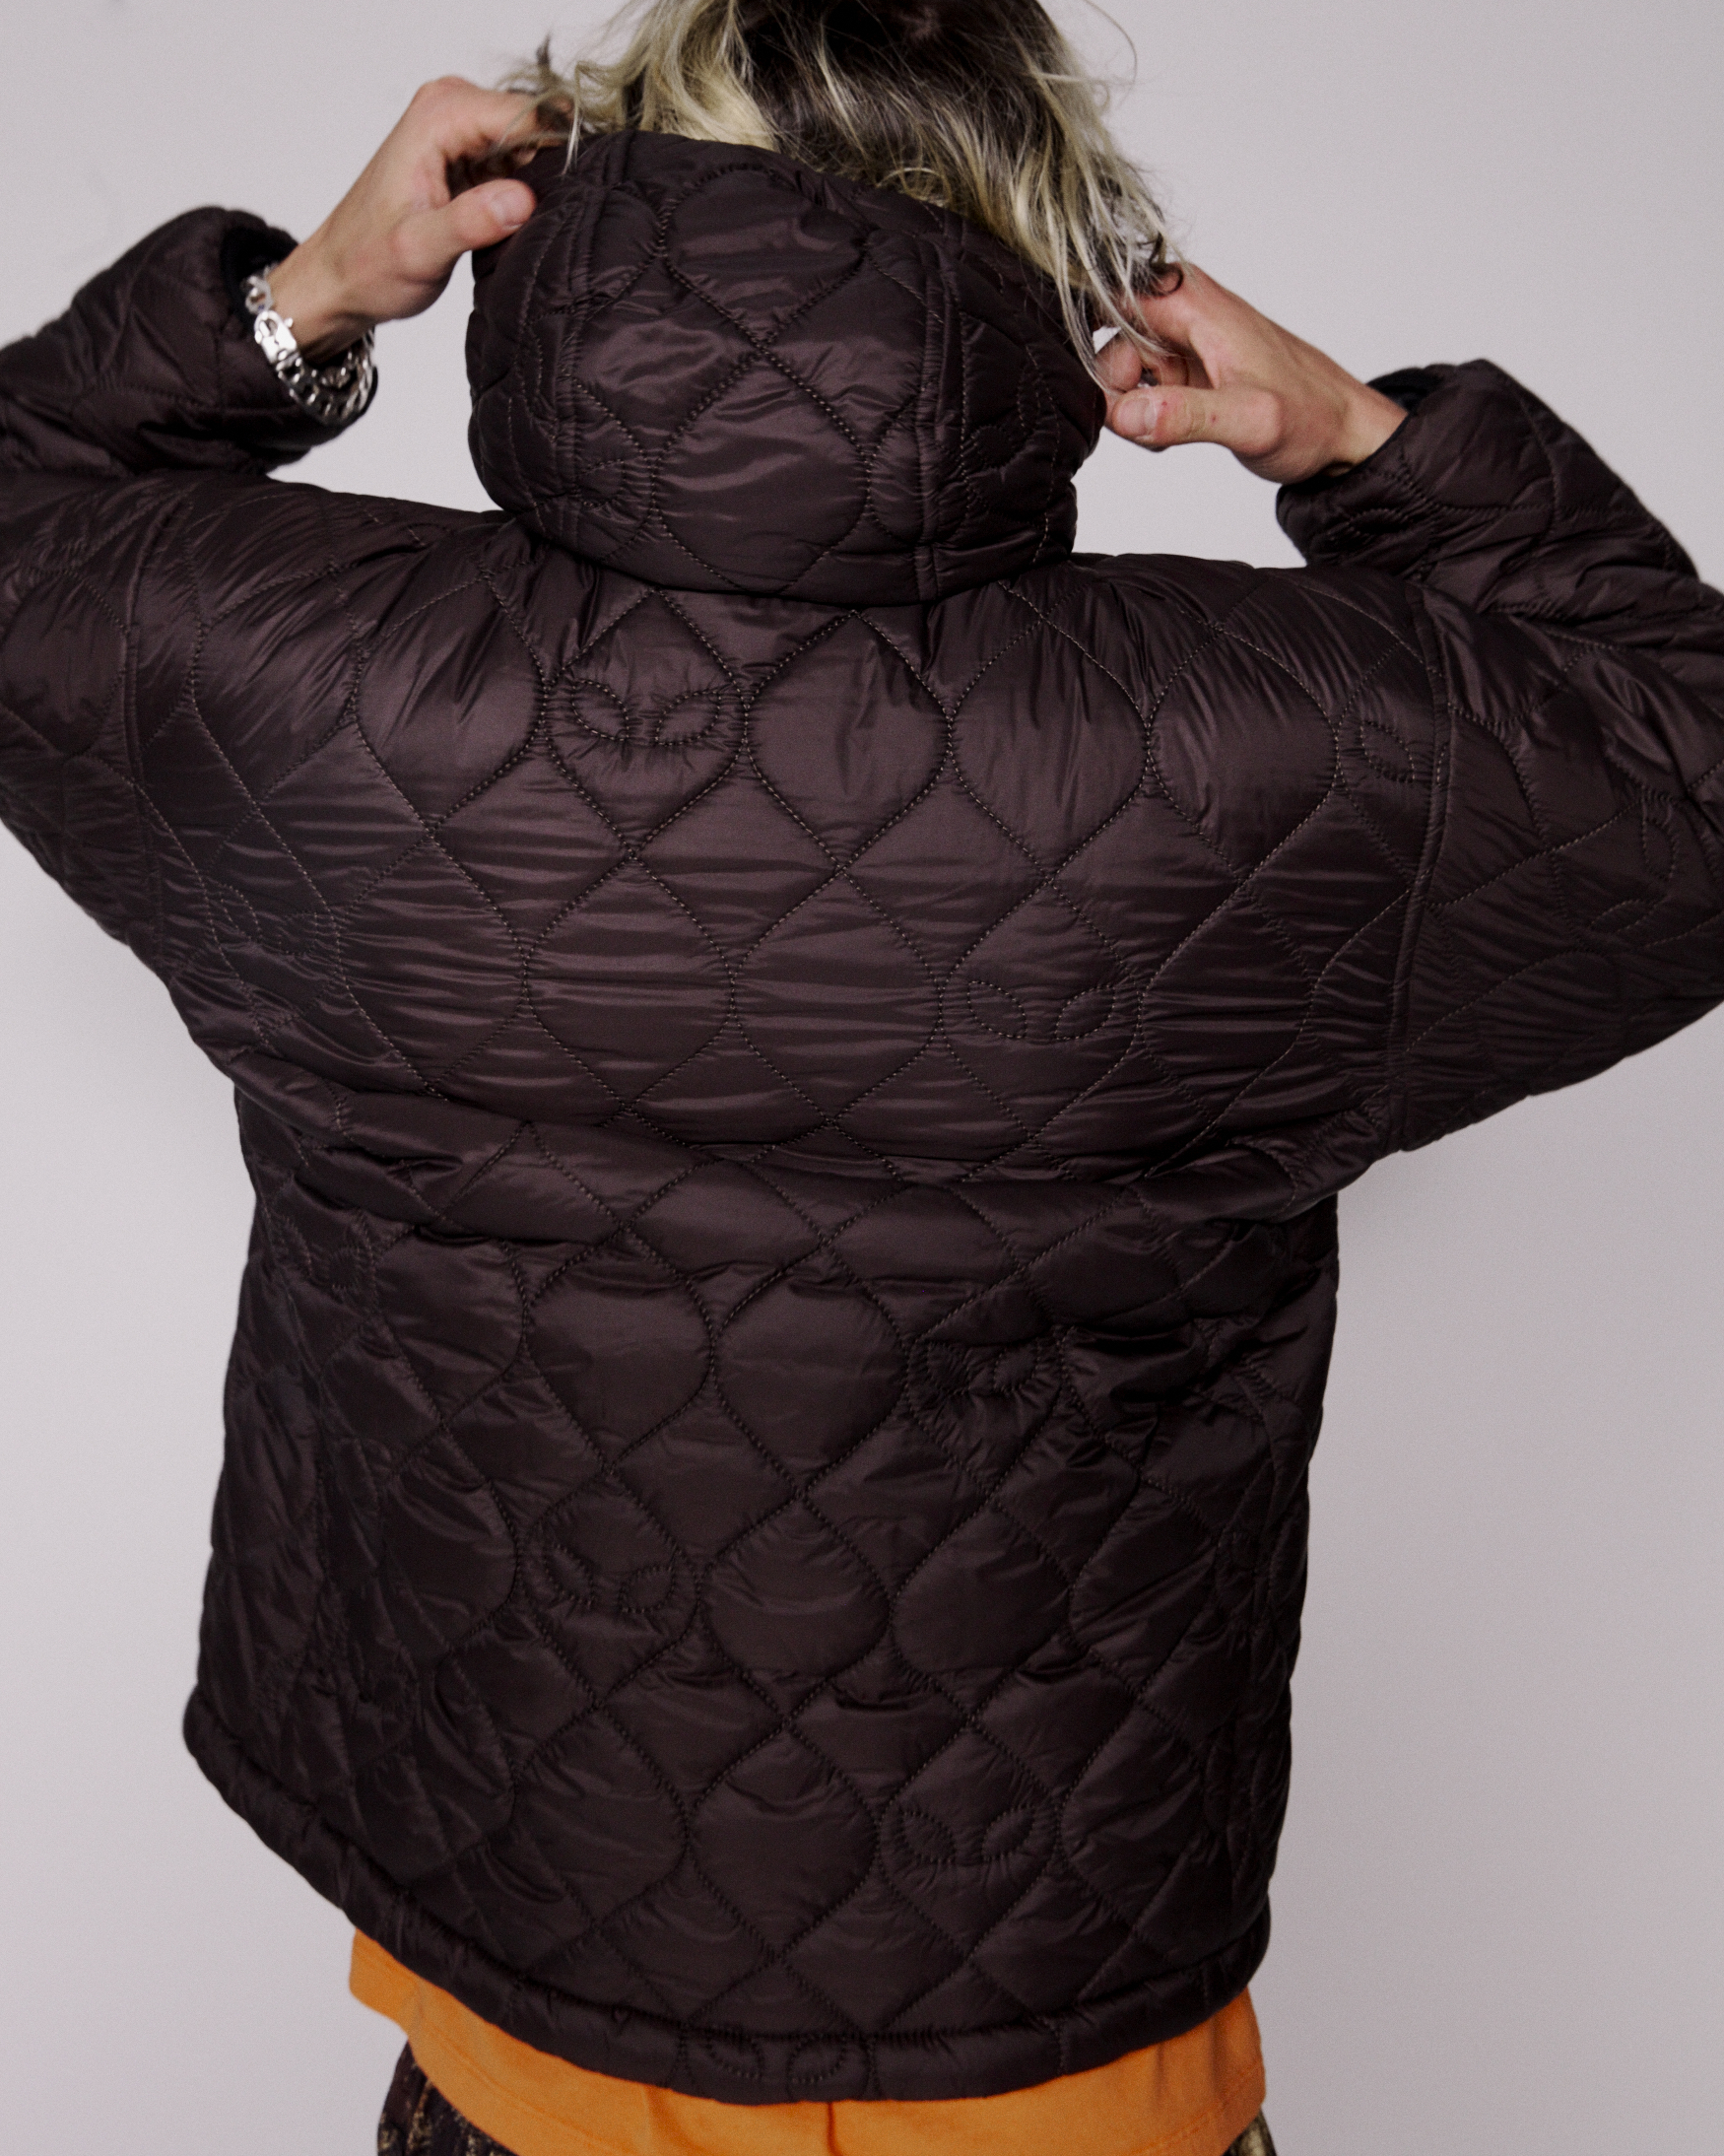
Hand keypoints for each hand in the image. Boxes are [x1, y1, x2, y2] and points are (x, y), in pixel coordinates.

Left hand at [266, 79, 542, 359]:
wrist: (340, 277)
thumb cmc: (367, 264)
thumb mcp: (419, 251)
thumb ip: (470, 222)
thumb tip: (521, 201)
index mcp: (438, 117)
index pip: (526, 113)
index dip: (556, 152)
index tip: (563, 199)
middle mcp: (450, 109)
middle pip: (534, 123)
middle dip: (548, 170)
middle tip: (537, 223)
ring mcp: (460, 129)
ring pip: (531, 144)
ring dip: (537, 184)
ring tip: (518, 227)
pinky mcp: (468, 153)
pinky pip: (518, 161)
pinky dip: (525, 191)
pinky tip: (512, 223)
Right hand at [1099, 264, 1406, 483]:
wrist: (1340, 432)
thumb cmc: (1310, 415)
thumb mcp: (1249, 420)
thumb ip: (1184, 416)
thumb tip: (1125, 416)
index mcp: (1189, 299)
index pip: (1101, 298)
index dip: (1091, 345)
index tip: (1117, 393)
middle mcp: (1180, 310)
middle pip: (1105, 343)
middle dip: (1117, 393)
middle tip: (1155, 422)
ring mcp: (1180, 341)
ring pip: (1119, 373)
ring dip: (1134, 412)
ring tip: (1177, 429)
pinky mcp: (1183, 369)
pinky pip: (1139, 391)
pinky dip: (1148, 418)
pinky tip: (1178, 429)